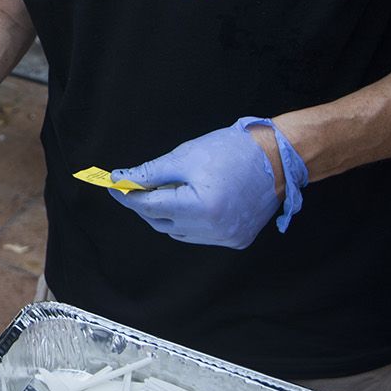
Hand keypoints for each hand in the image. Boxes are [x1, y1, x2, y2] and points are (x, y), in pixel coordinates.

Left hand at [110, 118, 299, 248]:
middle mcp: (214, 230)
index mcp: (200, 208)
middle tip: (133, 185)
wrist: (278, 158)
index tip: (112, 184)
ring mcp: (227, 238)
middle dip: (144, 204)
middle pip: (161, 222)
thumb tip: (121, 179)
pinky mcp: (236, 240)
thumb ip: (149, 173)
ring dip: (166, 214)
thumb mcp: (184, 157)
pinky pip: (199, 235)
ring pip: (178, 232)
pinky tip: (189, 201)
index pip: (149, 206)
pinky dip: (187, 221)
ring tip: (167, 189)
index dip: (128, 195)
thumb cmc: (231, 151)